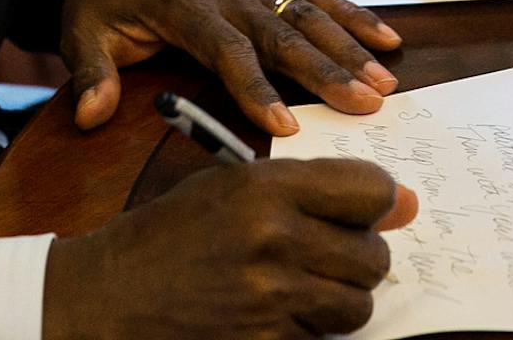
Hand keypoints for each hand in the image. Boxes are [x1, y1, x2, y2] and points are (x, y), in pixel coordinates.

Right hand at [41, 158, 417, 339]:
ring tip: (297, 287)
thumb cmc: (168, 236)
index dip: (376, 202)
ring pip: (357, 305)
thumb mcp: (229, 188)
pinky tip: (271, 315)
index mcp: (265, 187)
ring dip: (338, 299)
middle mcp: (273, 239)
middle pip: (373, 255)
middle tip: (323, 257)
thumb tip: (405, 203)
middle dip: (357, 257)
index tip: (365, 212)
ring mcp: (270, 300)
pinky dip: (307, 330)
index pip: (370, 188)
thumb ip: (314, 190)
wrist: (107, 297)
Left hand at [60, 0, 401, 135]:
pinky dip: (354, 16)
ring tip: (386, 82)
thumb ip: (90, 73)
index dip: (255, 87)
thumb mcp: (81, 30)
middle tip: (367, 104)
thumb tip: (90, 117)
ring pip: (308, 15)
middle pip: (282, 34)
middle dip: (326, 70)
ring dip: (350, 47)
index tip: (286, 125)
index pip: (225, 50)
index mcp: (183, 8)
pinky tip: (388, 39)